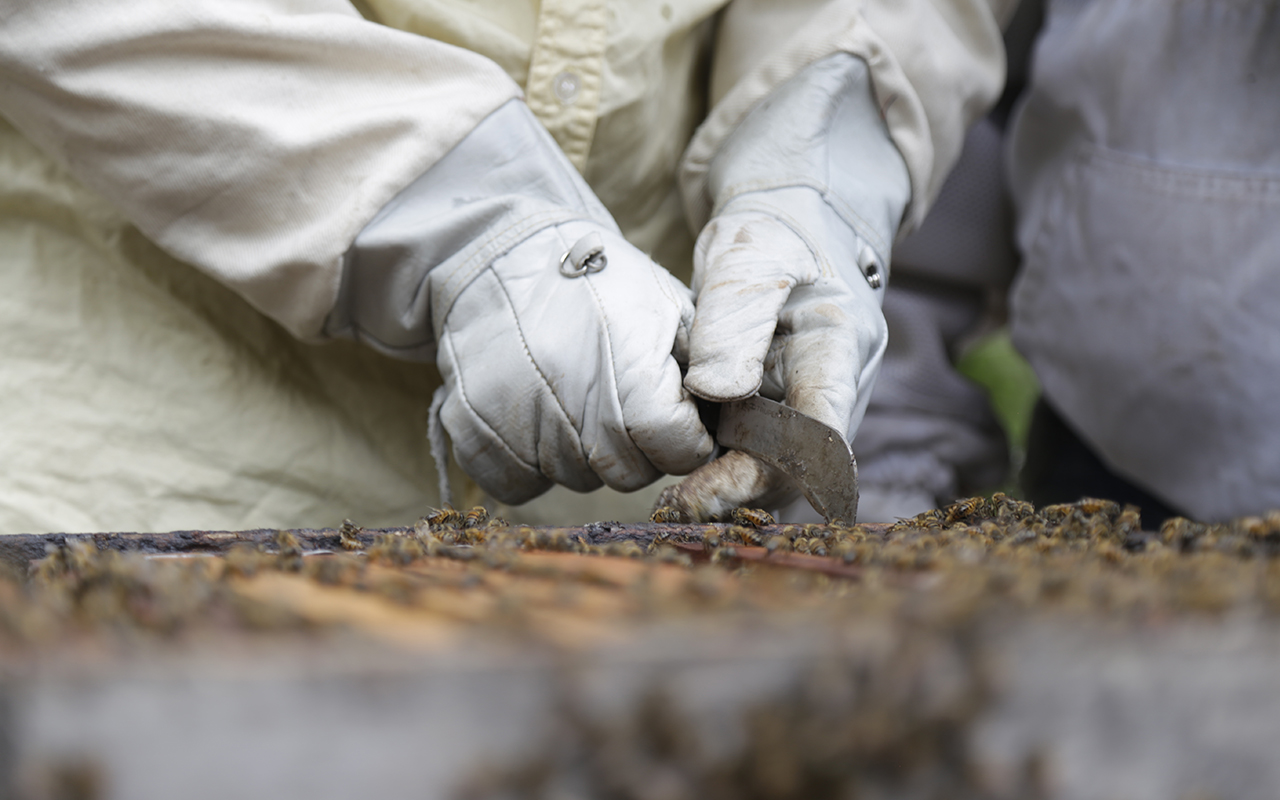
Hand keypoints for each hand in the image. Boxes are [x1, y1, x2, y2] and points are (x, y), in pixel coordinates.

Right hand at [337, 99, 712, 504]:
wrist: (501, 254)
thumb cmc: (599, 284)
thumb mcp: (668, 307)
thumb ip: (704, 368)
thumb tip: (735, 423)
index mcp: (628, 362)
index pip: (676, 449)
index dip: (684, 438)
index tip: (675, 419)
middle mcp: (570, 394)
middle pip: (627, 472)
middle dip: (640, 450)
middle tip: (627, 410)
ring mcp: (514, 415)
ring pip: (575, 480)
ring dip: (587, 455)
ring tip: (579, 402)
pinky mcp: (470, 427)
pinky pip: (517, 484)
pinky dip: (532, 465)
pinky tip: (539, 421)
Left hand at [658, 195, 887, 519]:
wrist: (786, 224)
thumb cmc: (775, 232)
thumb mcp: (753, 256)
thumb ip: (735, 319)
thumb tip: (712, 392)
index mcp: (840, 354)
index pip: (819, 437)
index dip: (766, 475)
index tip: (706, 494)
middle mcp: (828, 392)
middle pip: (795, 467)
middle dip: (738, 492)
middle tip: (675, 506)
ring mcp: (801, 405)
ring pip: (771, 466)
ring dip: (724, 484)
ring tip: (669, 496)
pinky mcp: (772, 408)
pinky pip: (749, 450)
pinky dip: (713, 463)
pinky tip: (671, 462)